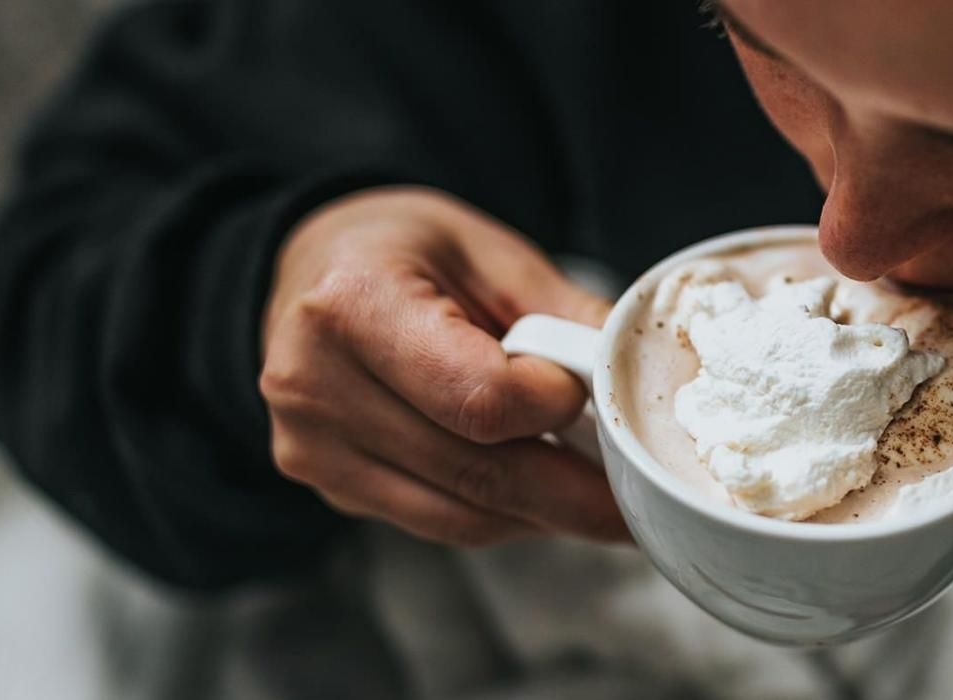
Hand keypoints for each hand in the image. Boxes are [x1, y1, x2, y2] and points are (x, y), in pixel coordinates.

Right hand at [260, 185, 625, 545]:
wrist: (313, 269)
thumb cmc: (401, 251)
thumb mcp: (489, 253)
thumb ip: (561, 315)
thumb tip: (633, 375)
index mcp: (354, 305)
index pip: (479, 398)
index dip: (551, 406)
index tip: (584, 390)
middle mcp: (315, 383)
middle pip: (477, 472)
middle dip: (574, 492)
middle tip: (640, 491)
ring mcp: (312, 445)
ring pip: (464, 516)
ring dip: (545, 514)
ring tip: (598, 494)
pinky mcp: (327, 483)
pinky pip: (440, 522)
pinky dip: (503, 516)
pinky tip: (539, 493)